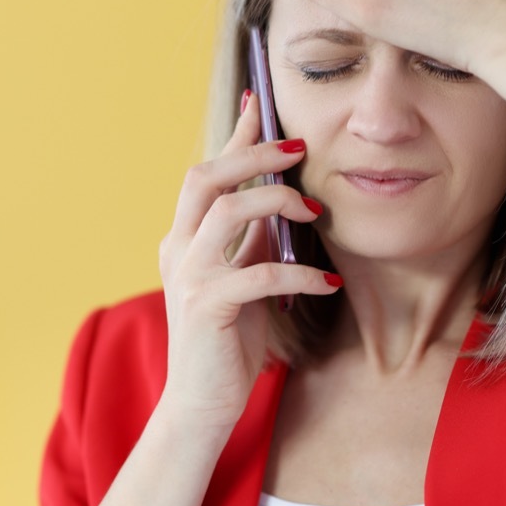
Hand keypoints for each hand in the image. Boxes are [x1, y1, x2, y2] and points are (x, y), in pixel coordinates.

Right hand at [156, 92, 340, 432]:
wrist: (201, 404)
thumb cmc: (225, 340)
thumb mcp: (241, 277)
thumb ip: (252, 239)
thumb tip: (279, 198)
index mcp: (183, 237)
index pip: (207, 171)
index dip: (235, 134)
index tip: (261, 101)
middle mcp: (177, 247)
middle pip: (206, 176)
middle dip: (253, 152)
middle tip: (299, 148)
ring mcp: (186, 275)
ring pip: (226, 210)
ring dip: (276, 200)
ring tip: (316, 209)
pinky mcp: (205, 306)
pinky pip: (258, 274)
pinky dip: (299, 273)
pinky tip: (329, 282)